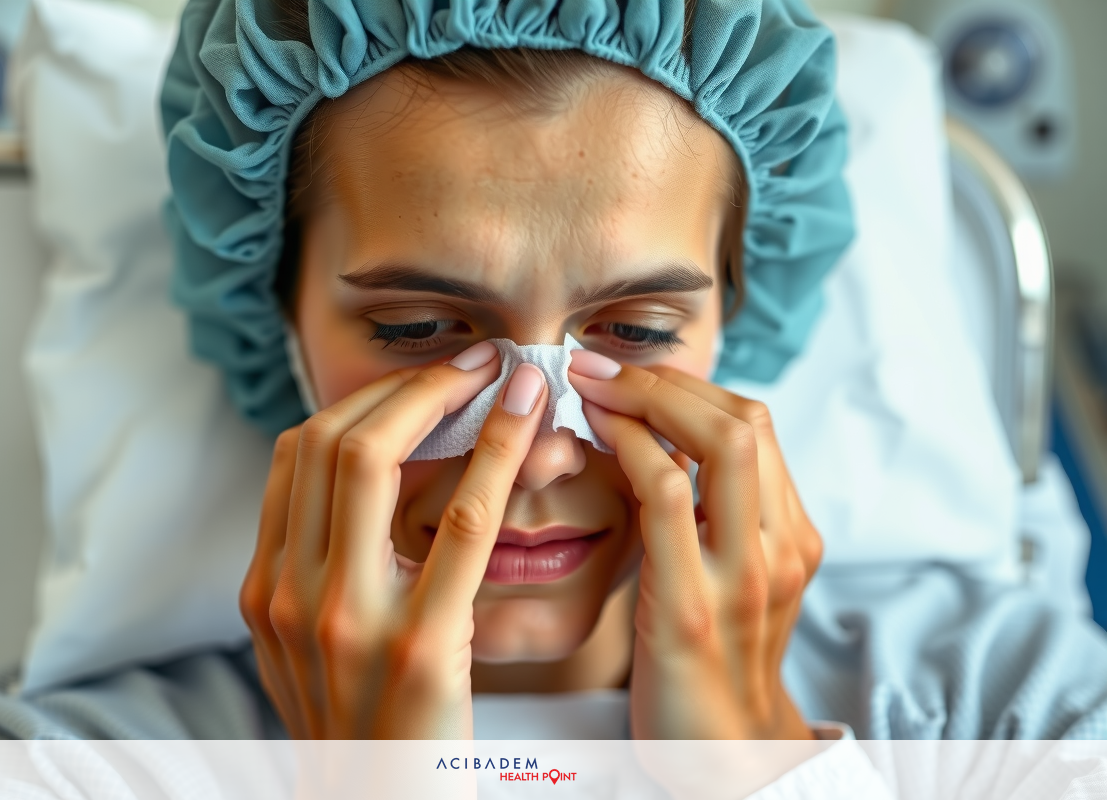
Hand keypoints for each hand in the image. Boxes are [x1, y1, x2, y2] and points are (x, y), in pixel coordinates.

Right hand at [241, 342, 547, 737]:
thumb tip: (373, 486)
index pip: (297, 455)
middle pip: (333, 442)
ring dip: (447, 400)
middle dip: (406, 387)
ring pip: (379, 460)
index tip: (420, 382)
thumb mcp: (317, 649)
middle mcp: (290, 595)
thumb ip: (326, 571)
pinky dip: (495, 454)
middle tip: (470, 362)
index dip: (363, 402)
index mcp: (265, 590)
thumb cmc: (367, 730)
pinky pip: (461, 521)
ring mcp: (345, 618)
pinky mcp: (417, 643)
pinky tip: (527, 420)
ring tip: (501, 374)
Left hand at [568, 353, 821, 738]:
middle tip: (597, 365)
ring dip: (645, 399)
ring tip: (587, 386)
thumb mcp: (724, 577)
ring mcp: (745, 575)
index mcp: (790, 536)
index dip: (687, 385)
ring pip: (721, 443)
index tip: (628, 371)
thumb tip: (658, 442)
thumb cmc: (707, 663)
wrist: (722, 757)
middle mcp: (782, 547)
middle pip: (746, 419)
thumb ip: (708, 515)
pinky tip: (595, 435)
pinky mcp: (696, 606)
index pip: (753, 425)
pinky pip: (669, 498)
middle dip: (666, 379)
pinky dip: (631, 449)